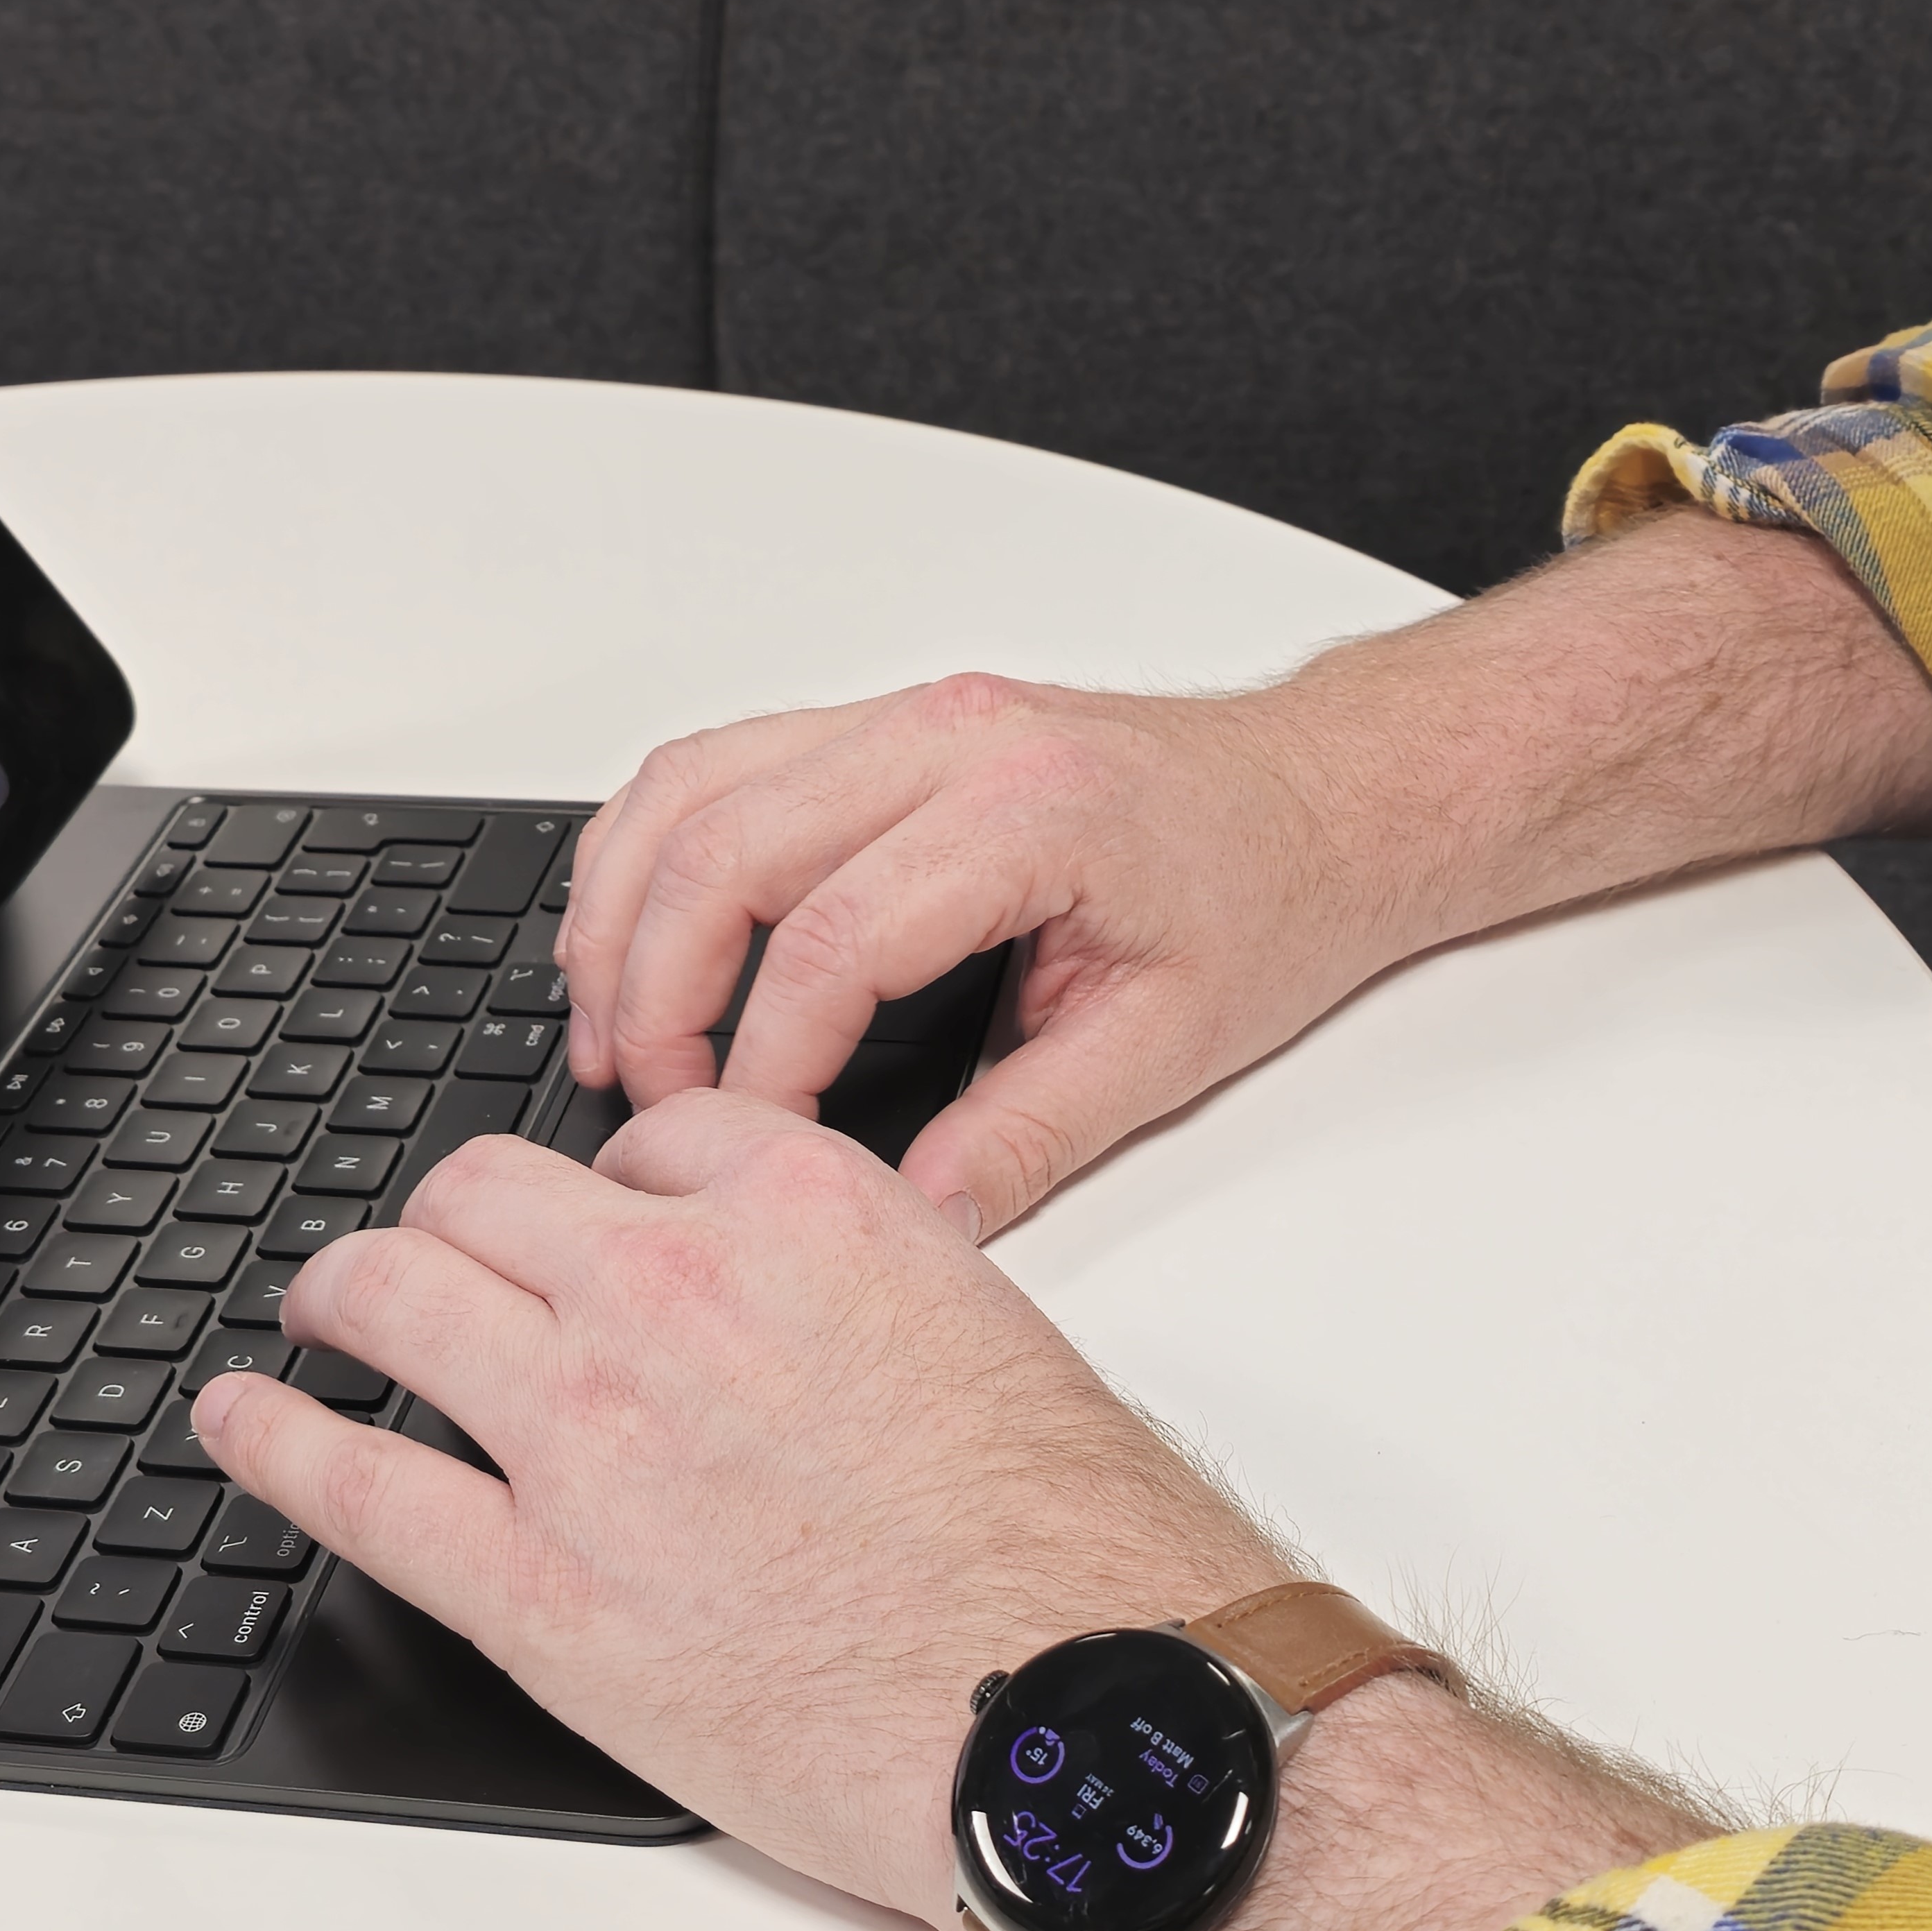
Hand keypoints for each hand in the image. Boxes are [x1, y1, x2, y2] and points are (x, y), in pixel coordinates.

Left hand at [199, 1091, 1707, 1930]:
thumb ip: (854, 1281)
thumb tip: (790, 1299)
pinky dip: (274, 1439)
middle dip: (451, 1215)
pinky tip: (238, 1418)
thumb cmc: (1078, 1552)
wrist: (1085, 1718)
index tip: (590, 1210)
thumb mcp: (987, 1330)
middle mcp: (674, 1299)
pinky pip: (360, 1485)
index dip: (604, 1173)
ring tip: (321, 1311)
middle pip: (486, 1195)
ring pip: (397, 1301)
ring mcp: (590, 1444)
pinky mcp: (542, 1594)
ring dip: (343, 1293)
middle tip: (429, 1250)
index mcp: (802, 1214)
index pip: (643, 1132)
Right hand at [557, 675, 1396, 1237]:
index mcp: (1028, 812)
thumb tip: (912, 1215)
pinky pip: (716, 764)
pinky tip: (640, 938)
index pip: (832, 940)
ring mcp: (906, 715)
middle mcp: (950, 738)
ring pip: (691, 787)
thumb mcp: (1169, 1045)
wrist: (1324, 795)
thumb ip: (1027, 1136)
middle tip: (640, 1099)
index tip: (743, 1146)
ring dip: (622, 910)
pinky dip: (651, 852)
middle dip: (653, 988)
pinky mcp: (881, 722)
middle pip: (725, 848)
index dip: (763, 1059)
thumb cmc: (1266, 895)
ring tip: (607, 1028)